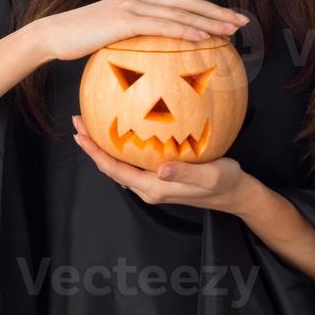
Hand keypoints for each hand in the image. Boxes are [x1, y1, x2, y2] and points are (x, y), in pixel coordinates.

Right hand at [35, 0, 248, 63]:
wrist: (53, 35)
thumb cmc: (83, 40)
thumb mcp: (115, 37)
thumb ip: (138, 39)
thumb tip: (158, 57)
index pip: (183, 2)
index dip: (210, 9)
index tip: (231, 19)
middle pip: (189, 2)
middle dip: (218, 12)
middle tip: (243, 23)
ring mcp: (134, 4)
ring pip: (181, 12)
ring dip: (210, 21)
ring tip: (232, 30)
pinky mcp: (125, 18)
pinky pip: (163, 25)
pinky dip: (186, 30)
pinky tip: (204, 39)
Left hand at [70, 114, 255, 214]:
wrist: (236, 193)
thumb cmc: (225, 182)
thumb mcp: (210, 174)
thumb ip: (185, 172)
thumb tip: (160, 168)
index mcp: (155, 188)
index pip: (115, 170)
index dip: (95, 153)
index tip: (79, 134)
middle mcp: (149, 188)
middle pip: (111, 167)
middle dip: (92, 146)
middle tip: (78, 121)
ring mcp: (153, 183)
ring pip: (120, 165)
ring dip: (103, 146)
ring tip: (91, 124)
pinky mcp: (159, 177)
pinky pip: (132, 163)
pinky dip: (119, 148)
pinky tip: (120, 132)